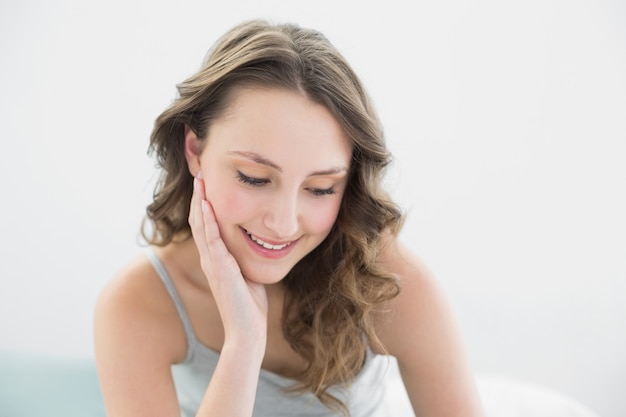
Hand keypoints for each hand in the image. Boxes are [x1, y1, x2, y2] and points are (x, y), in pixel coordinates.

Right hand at [189, 174, 268, 346]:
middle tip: (199, 172)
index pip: (206, 225)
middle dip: (199, 196)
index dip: (204, 203)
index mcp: (216, 258)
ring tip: (199, 180)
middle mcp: (210, 258)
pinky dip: (207, 221)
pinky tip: (205, 205)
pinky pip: (211, 241)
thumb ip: (244, 258)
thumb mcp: (247, 274)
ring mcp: (212, 263)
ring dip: (199, 202)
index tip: (207, 182)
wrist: (248, 331)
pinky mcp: (220, 269)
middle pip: (198, 220)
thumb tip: (255, 243)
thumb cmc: (249, 305)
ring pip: (201, 226)